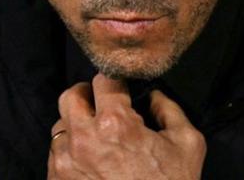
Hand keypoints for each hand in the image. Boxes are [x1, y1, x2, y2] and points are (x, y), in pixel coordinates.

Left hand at [47, 73, 205, 178]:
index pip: (103, 80)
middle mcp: (83, 139)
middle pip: (70, 96)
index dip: (115, 81)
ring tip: (98, 140)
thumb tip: (152, 96)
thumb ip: (169, 109)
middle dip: (87, 95)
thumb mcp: (187, 144)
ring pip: (60, 126)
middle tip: (102, 105)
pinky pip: (56, 154)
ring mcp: (65, 163)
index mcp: (115, 123)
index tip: (121, 90)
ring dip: (77, 126)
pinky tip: (92, 162)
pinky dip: (70, 152)